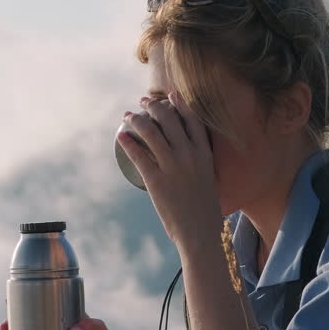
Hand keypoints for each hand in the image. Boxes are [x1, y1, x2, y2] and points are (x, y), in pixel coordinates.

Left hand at [117, 92, 222, 250]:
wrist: (200, 233)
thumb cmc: (204, 211)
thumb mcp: (208, 180)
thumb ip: (199, 166)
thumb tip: (186, 158)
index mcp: (204, 155)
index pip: (193, 120)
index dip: (180, 104)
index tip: (170, 95)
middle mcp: (190, 156)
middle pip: (170, 120)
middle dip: (154, 106)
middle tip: (143, 103)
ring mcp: (173, 167)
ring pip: (152, 133)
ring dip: (137, 119)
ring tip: (128, 116)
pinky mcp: (157, 180)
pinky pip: (139, 155)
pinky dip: (128, 142)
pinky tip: (120, 136)